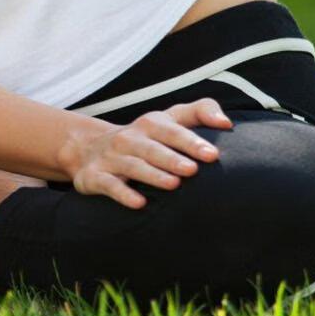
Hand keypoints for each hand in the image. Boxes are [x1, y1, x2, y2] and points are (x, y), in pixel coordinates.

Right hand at [62, 98, 231, 208]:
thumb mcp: (168, 118)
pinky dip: (123, 194)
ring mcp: (111, 158)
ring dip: (152, 175)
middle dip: (171, 158)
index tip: (212, 154)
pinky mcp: (95, 177)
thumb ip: (200, 112)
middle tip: (192, 170)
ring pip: (132, 166)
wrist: (86, 148)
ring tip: (173, 184)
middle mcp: (129, 139)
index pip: (171, 130)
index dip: (190, 141)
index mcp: (149, 124)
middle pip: (151, 148)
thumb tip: (227, 123)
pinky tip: (140, 203)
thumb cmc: (143, 137)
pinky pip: (109, 185)